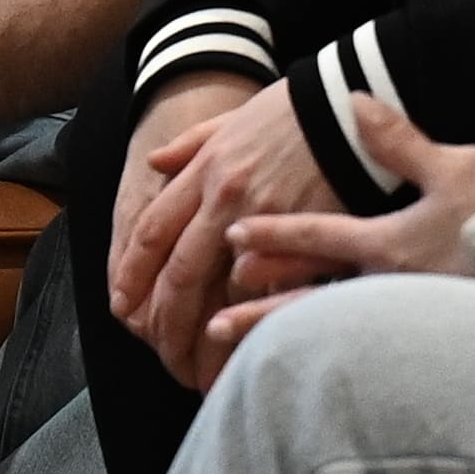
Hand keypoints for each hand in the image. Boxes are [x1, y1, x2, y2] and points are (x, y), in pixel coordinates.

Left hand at [113, 70, 316, 386]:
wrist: (352, 105)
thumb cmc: (295, 110)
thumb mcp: (232, 119)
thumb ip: (189, 145)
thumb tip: (152, 165)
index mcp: (206, 172)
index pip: (152, 232)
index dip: (132, 273)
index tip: (122, 306)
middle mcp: (226, 200)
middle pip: (180, 271)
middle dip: (162, 319)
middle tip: (154, 351)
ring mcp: (266, 221)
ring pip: (221, 292)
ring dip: (203, 336)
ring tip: (194, 368)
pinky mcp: (308, 237)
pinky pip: (270, 293)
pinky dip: (251, 327)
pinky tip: (243, 351)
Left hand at [200, 104, 474, 367]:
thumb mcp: (463, 167)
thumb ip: (401, 142)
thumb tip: (354, 99)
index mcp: (392, 245)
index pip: (318, 238)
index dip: (274, 234)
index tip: (233, 237)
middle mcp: (392, 293)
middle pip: (312, 303)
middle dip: (260, 312)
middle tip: (208, 325)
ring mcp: (412, 326)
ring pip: (337, 339)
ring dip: (288, 347)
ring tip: (246, 364)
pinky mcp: (434, 350)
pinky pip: (371, 361)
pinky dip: (335, 369)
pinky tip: (318, 382)